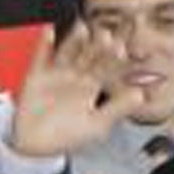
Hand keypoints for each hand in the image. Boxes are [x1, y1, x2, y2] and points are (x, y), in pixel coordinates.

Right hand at [7, 21, 136, 157]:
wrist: (33, 144)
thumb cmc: (66, 135)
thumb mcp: (96, 125)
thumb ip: (117, 109)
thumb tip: (141, 95)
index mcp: (93, 86)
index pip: (108, 68)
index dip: (115, 59)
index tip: (123, 50)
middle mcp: (77, 75)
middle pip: (89, 56)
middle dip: (97, 46)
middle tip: (106, 34)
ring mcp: (58, 73)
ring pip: (68, 52)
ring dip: (74, 41)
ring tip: (82, 29)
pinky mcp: (38, 74)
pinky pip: (41, 56)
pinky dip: (44, 44)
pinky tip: (49, 31)